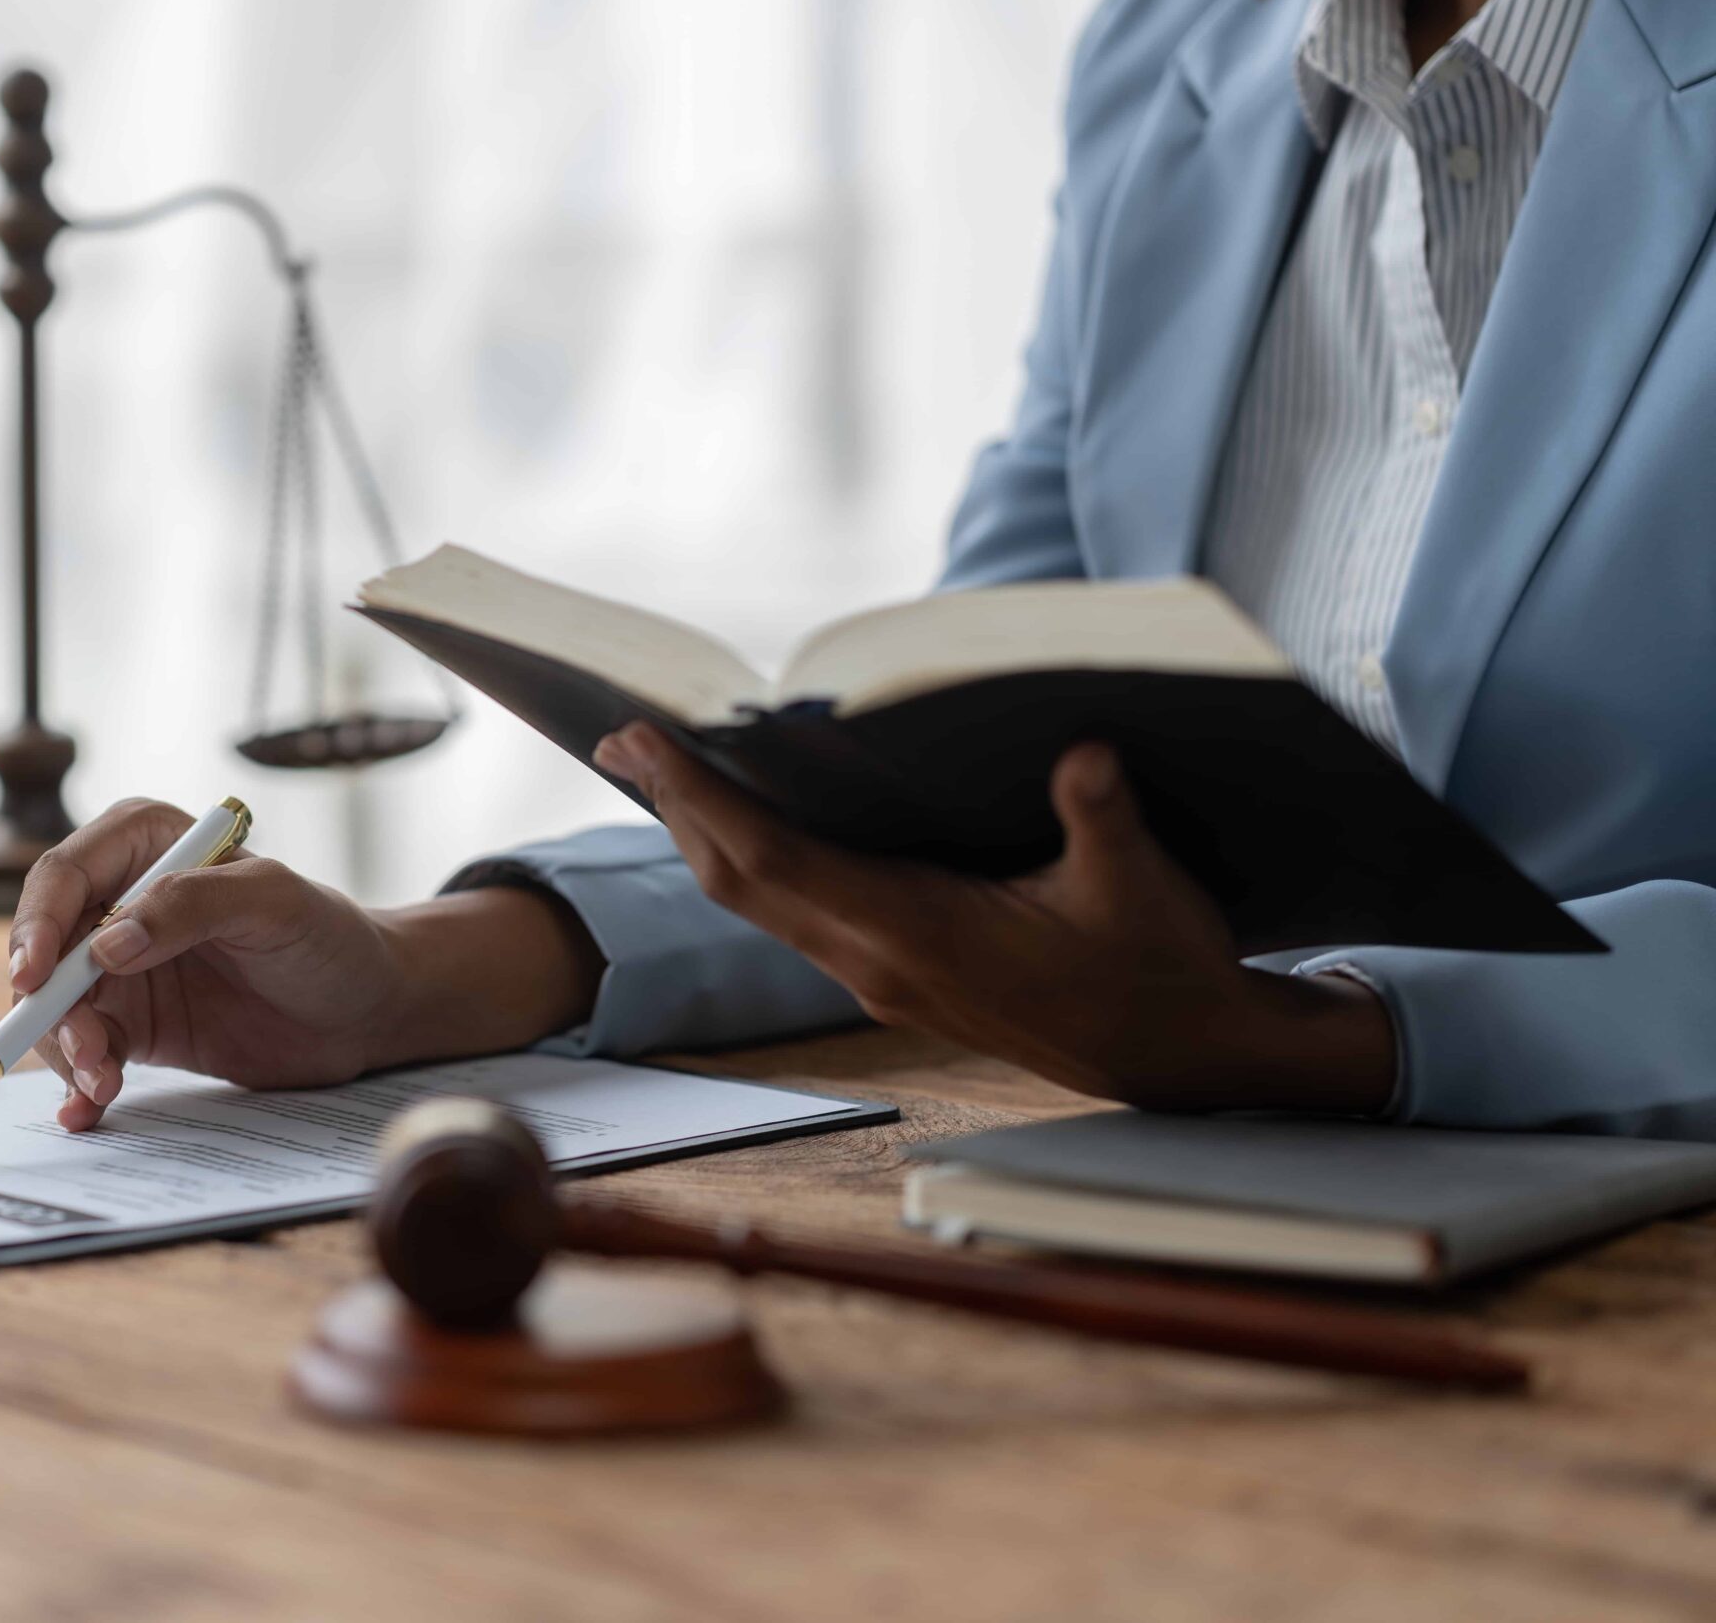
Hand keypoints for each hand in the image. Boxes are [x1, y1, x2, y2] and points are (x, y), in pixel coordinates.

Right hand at [7, 800, 603, 1129]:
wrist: (367, 1010)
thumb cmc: (330, 936)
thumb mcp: (277, 904)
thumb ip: (195, 904)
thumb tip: (108, 940)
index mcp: (146, 844)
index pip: (64, 875)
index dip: (38, 923)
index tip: (35, 976)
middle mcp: (119, 902)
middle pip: (46, 950)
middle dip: (50, 1007)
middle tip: (87, 1054)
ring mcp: (122, 967)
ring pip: (57, 1009)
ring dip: (67, 1052)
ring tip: (103, 1087)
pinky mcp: (135, 1025)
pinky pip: (86, 1053)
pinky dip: (78, 1085)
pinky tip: (86, 1111)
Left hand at [592, 723, 1395, 1114]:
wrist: (1180, 1061)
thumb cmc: (1159, 968)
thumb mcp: (1144, 887)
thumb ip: (1103, 818)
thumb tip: (1084, 753)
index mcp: (917, 937)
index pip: (776, 861)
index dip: (701, 800)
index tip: (643, 741)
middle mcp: (876, 963)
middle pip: (740, 883)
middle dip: (675, 809)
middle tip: (619, 738)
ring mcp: (878, 976)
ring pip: (760, 904)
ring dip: (705, 837)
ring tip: (658, 769)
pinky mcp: (894, 977)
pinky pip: (794, 913)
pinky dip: (753, 861)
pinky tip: (747, 823)